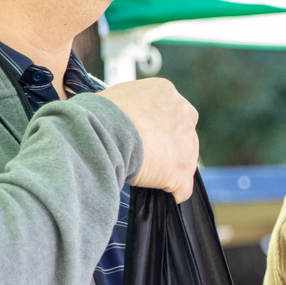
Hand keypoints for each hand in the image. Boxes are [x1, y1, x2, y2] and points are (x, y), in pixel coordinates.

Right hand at [102, 77, 199, 201]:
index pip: (173, 112)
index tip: (148, 137)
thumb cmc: (99, 115)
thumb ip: (133, 108)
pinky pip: (182, 188)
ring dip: (168, 170)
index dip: (161, 128)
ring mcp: (186, 142)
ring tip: (144, 173)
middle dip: (169, 148)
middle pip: (184, 136)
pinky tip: (156, 191)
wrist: (101, 132)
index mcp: (165, 92)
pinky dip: (171, 192)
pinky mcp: (182, 169)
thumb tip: (125, 120)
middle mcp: (183, 113)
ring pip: (185, 162)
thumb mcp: (119, 98)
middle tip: (146, 156)